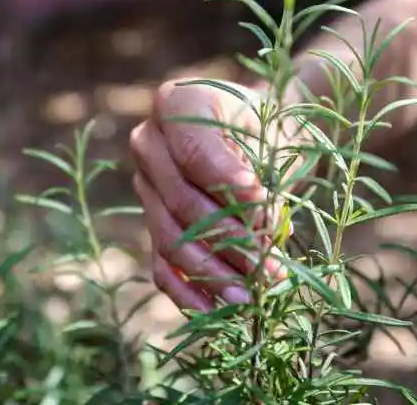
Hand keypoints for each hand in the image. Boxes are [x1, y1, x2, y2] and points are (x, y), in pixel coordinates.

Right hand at [130, 78, 305, 311]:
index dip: (224, 181)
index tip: (260, 202)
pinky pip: (160, 262)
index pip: (193, 151)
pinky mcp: (153, 222)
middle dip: (228, 239)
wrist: (261, 137)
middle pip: (180, 201)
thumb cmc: (270, 130)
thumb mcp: (271, 136)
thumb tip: (251, 221)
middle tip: (268, 267)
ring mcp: (145, 185)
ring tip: (252, 297)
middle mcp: (148, 142)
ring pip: (169, 238)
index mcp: (175, 103)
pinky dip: (186, 291)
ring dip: (212, 272)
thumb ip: (256, 173)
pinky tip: (214, 312)